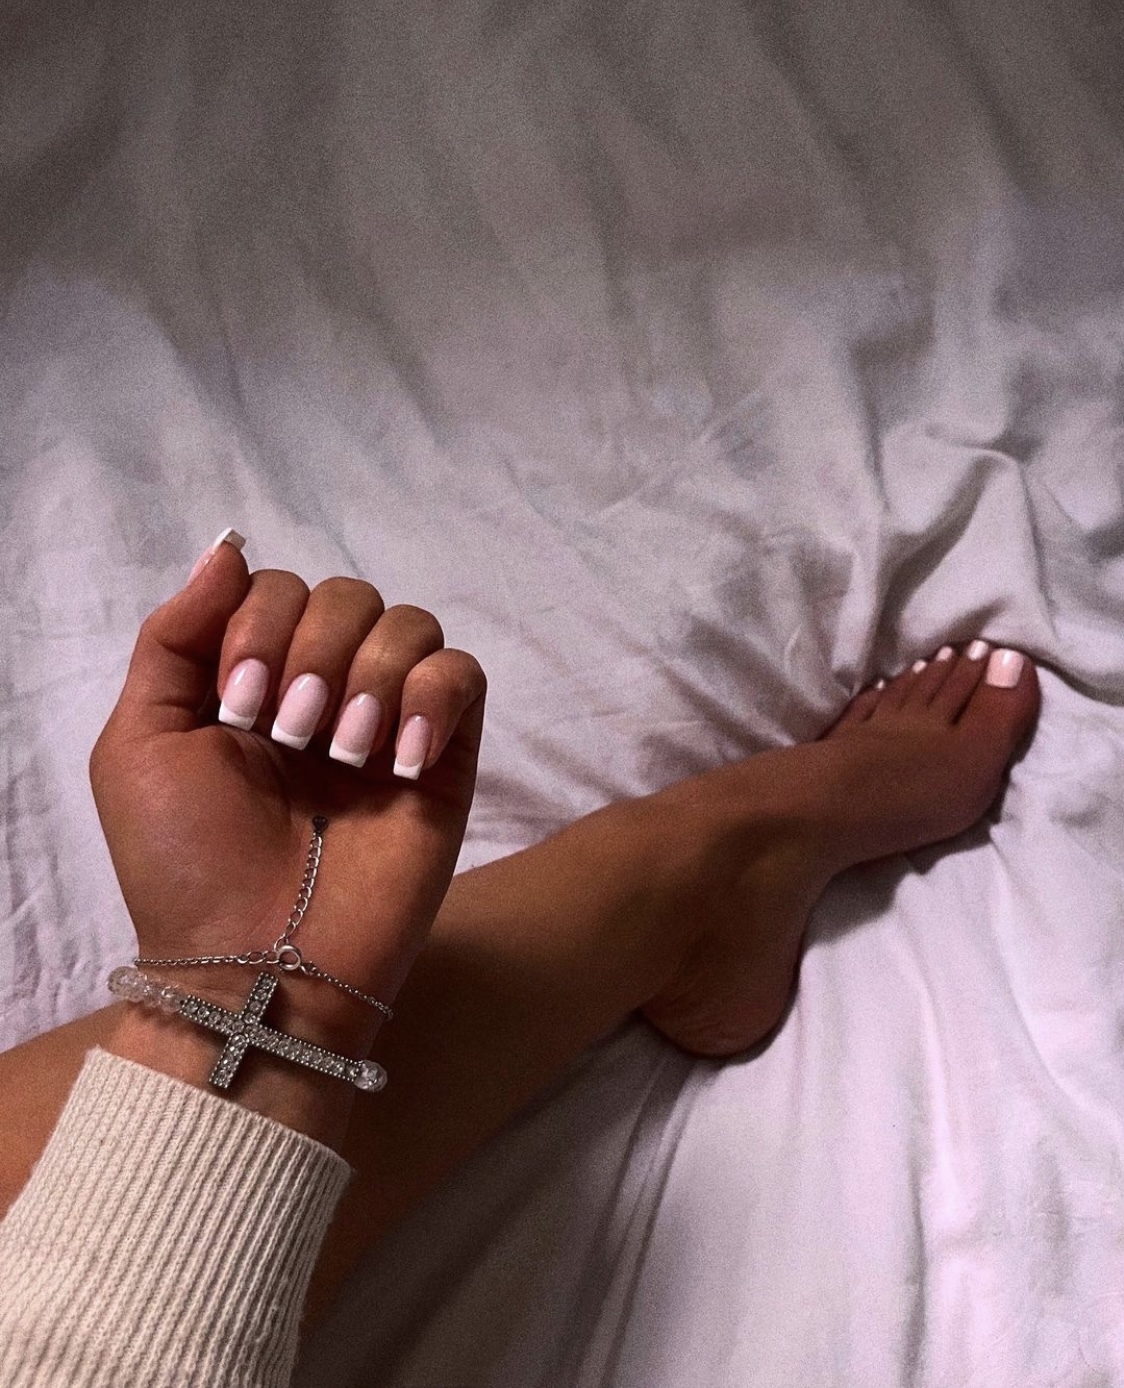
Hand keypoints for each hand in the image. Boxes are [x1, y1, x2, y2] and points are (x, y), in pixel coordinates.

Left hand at [90, 532, 486, 1058]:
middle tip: (286, 732)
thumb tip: (230, 547)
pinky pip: (463, 676)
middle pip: (348, 593)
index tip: (236, 703)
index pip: (279, 587)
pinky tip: (396, 764)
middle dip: (312, 651)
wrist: (256, 962)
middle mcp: (326, 689)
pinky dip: (431, 701)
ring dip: (369, 678)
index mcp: (253, 680)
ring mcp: (390, 721)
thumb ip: (174, 636)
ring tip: (341, 755)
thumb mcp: (140, 742)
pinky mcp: (445, 758)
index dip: (260, 623)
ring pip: (410, 624)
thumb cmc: (187, 862)